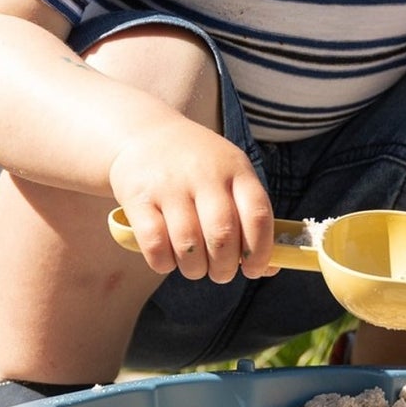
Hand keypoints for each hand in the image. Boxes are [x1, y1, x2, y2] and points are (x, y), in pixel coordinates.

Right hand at [107, 119, 276, 282]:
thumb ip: (249, 217)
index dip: (260, 251)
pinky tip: (168, 259)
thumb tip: (268, 269)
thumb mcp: (230, 176)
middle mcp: (204, 175)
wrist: (145, 134)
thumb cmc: (198, 166)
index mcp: (236, 169)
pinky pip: (155, 244)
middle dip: (225, 268)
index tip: (253, 269)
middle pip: (222, 235)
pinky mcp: (138, 198)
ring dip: (195, 269)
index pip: (258, 214)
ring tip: (195, 267)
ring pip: (188, 245)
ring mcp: (169, 185)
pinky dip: (164, 263)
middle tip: (220, 272)